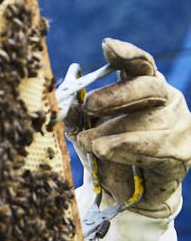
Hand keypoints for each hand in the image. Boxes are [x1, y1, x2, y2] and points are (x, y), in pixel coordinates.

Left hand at [65, 38, 190, 218]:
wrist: (124, 194)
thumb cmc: (105, 153)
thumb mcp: (83, 132)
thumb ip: (75, 115)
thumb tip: (62, 98)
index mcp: (143, 87)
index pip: (140, 63)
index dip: (126, 53)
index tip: (107, 46)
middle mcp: (166, 101)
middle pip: (148, 86)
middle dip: (118, 94)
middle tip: (90, 105)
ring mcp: (179, 125)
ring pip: (148, 121)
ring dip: (115, 132)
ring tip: (91, 143)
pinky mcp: (182, 152)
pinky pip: (156, 147)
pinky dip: (128, 148)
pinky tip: (107, 150)